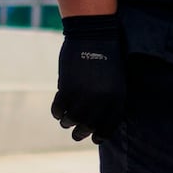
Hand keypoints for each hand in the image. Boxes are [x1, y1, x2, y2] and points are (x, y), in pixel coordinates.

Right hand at [53, 13, 123, 140]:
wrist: (94, 34)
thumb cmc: (107, 56)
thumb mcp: (115, 81)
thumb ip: (107, 101)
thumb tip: (94, 123)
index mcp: (116, 100)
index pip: (107, 127)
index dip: (99, 135)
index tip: (94, 138)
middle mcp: (100, 102)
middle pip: (88, 127)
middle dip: (81, 132)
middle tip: (76, 133)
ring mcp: (83, 96)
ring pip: (71, 120)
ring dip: (67, 122)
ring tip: (66, 120)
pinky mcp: (66, 89)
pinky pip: (58, 109)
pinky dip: (57, 112)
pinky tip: (58, 110)